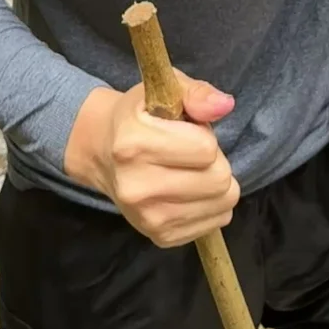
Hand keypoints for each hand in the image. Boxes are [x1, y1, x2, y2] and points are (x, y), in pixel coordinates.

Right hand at [63, 75, 238, 246]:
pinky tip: (189, 190)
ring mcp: (148, 218)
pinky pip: (215, 222)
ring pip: (222, 204)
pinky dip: (211, 204)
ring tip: (190, 170)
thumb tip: (225, 104)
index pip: (206, 148)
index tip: (188, 131)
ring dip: (216, 184)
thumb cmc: (139, 116)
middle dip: (215, 160)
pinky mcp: (160, 237)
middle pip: (218, 179)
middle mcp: (136, 187)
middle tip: (192, 152)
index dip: (205, 135)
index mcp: (133, 144)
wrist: (103, 152)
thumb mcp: (163, 90)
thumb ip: (196, 93)